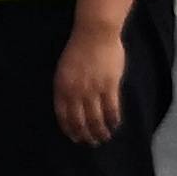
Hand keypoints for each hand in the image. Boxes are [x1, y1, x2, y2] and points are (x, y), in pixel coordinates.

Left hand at [54, 14, 127, 146]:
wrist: (94, 33)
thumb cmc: (78, 47)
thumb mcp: (64, 68)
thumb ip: (67, 87)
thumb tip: (71, 104)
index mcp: (62, 87)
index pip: (63, 115)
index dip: (69, 129)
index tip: (74, 137)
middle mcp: (76, 92)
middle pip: (79, 120)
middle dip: (84, 135)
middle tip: (90, 142)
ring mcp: (93, 90)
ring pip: (96, 119)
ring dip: (100, 131)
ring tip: (103, 137)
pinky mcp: (109, 86)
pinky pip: (111, 109)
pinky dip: (113, 120)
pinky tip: (115, 125)